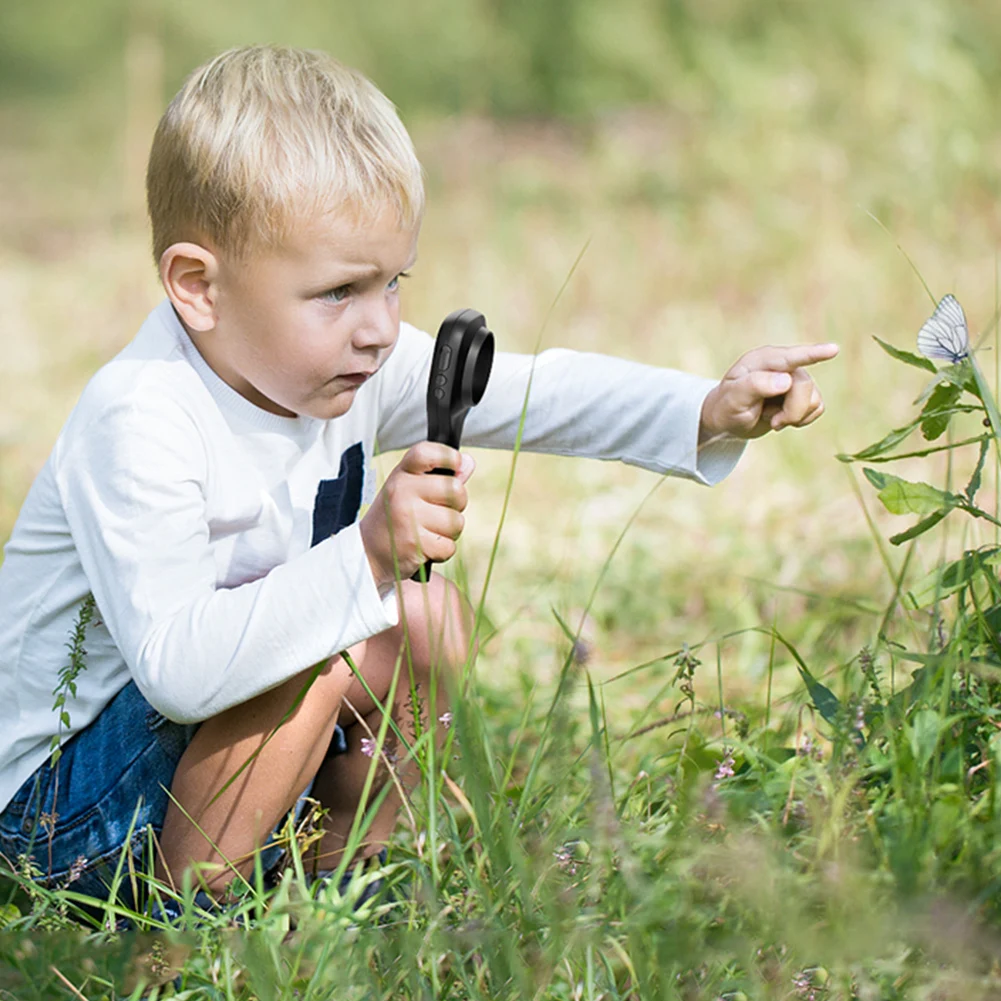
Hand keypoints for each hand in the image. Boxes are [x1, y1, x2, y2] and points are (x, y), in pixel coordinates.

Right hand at [360, 442, 474, 589]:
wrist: (369, 553)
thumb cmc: (395, 517)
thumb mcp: (410, 490)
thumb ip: (440, 476)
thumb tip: (469, 462)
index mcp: (402, 474)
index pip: (427, 452)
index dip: (448, 455)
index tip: (456, 463)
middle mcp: (402, 491)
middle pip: (456, 490)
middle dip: (457, 505)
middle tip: (439, 512)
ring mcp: (408, 517)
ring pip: (456, 522)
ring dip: (450, 531)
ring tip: (429, 531)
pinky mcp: (414, 544)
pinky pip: (449, 546)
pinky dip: (442, 551)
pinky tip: (425, 547)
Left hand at [699, 343, 838, 440]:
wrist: (729, 420)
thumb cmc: (727, 406)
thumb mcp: (734, 398)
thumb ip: (756, 386)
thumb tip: (787, 380)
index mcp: (763, 360)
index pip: (790, 357)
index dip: (813, 354)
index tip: (833, 350)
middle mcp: (782, 365)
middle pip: (803, 386)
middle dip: (791, 411)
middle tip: (772, 422)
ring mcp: (794, 379)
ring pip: (813, 400)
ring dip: (793, 417)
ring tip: (771, 418)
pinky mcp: (803, 394)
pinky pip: (818, 408)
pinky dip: (802, 420)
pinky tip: (783, 419)